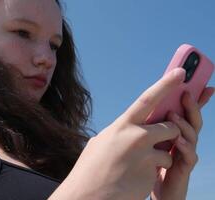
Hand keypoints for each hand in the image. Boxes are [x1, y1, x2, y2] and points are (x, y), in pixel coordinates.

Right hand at [49, 68, 185, 199]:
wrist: (86, 197)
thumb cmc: (90, 169)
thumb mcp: (101, 143)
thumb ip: (120, 132)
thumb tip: (132, 126)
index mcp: (121, 126)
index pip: (147, 99)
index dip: (165, 84)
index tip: (180, 72)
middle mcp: (135, 137)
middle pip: (170, 127)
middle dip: (170, 133)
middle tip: (159, 140)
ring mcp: (145, 156)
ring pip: (169, 149)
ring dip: (161, 156)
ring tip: (139, 165)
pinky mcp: (151, 174)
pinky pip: (164, 167)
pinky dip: (155, 171)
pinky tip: (137, 177)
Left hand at [151, 87, 213, 199]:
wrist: (153, 191)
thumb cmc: (151, 164)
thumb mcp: (150, 140)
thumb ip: (152, 125)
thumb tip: (146, 104)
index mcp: (173, 131)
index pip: (184, 110)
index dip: (192, 95)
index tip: (192, 78)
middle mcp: (182, 140)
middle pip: (191, 118)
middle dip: (191, 104)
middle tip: (185, 91)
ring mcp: (184, 154)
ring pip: (191, 135)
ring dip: (184, 123)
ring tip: (173, 115)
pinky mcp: (182, 169)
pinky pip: (188, 156)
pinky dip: (184, 147)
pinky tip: (178, 141)